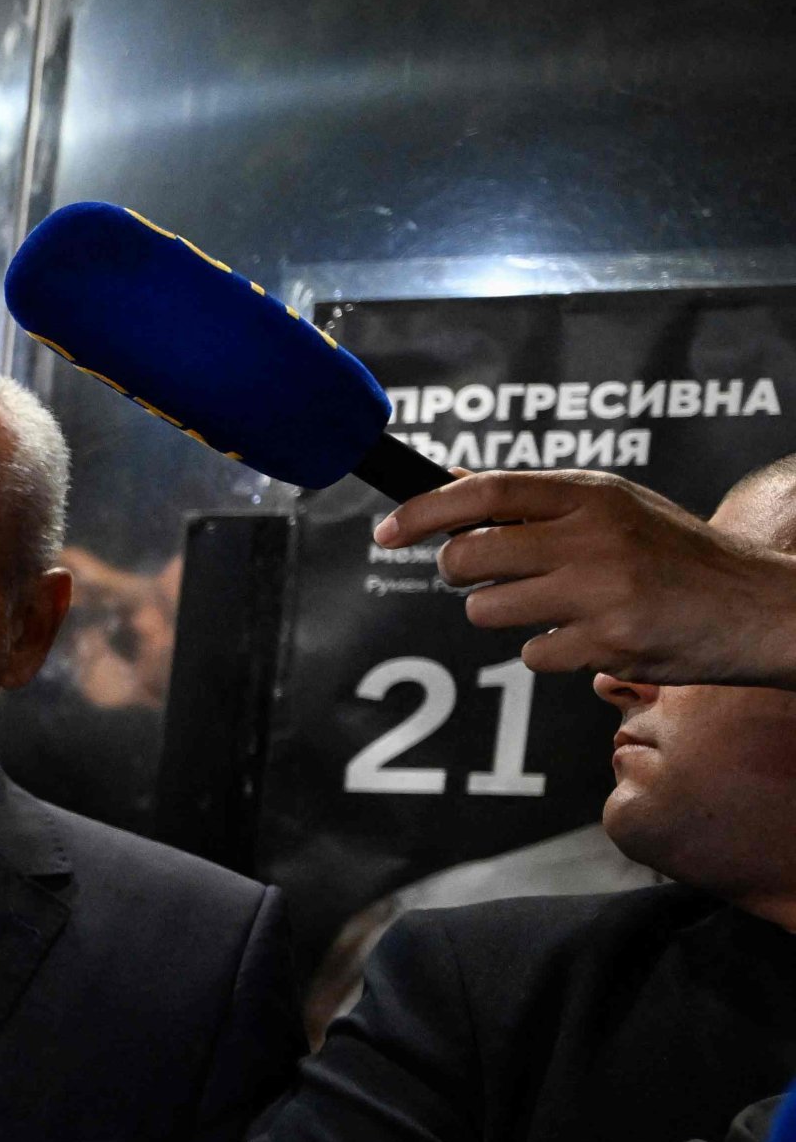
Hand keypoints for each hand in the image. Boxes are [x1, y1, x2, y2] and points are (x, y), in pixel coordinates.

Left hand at [372, 469, 795, 689]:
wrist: (755, 605)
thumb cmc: (675, 555)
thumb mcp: (615, 507)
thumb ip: (538, 503)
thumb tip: (448, 488)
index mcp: (593, 494)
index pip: (486, 492)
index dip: (424, 511)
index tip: (387, 531)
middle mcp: (593, 537)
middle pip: (468, 556)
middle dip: (458, 574)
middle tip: (481, 577)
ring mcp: (600, 591)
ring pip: (487, 610)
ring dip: (505, 616)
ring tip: (557, 606)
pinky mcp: (608, 642)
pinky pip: (532, 653)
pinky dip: (550, 650)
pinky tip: (592, 634)